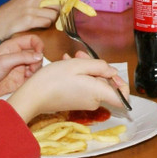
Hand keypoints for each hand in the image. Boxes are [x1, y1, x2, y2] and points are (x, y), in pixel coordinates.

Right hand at [0, 0, 66, 39]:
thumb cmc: (11, 12)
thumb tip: (58, 1)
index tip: (66, 3)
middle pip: (56, 3)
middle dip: (58, 11)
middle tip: (55, 15)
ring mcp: (30, 9)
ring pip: (53, 14)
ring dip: (51, 20)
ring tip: (42, 20)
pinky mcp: (29, 20)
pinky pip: (46, 22)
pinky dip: (45, 25)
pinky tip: (38, 24)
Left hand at [0, 35, 45, 110]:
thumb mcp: (3, 62)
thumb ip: (22, 57)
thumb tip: (40, 55)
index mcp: (12, 46)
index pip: (31, 40)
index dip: (38, 45)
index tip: (40, 53)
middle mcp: (18, 55)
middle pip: (37, 53)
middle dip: (37, 59)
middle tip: (32, 67)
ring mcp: (21, 67)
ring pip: (37, 65)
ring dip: (36, 69)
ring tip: (28, 74)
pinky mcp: (22, 79)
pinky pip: (34, 76)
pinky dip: (34, 77)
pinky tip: (26, 80)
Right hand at [8, 58, 130, 122]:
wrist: (33, 96)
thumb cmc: (54, 80)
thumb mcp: (77, 65)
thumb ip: (99, 66)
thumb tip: (112, 72)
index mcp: (99, 93)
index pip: (123, 98)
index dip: (122, 84)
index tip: (112, 73)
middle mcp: (94, 101)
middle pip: (105, 83)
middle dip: (95, 67)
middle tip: (80, 55)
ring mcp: (84, 102)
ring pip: (92, 81)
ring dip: (84, 67)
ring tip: (69, 58)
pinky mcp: (75, 101)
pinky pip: (83, 86)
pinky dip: (77, 75)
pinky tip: (66, 64)